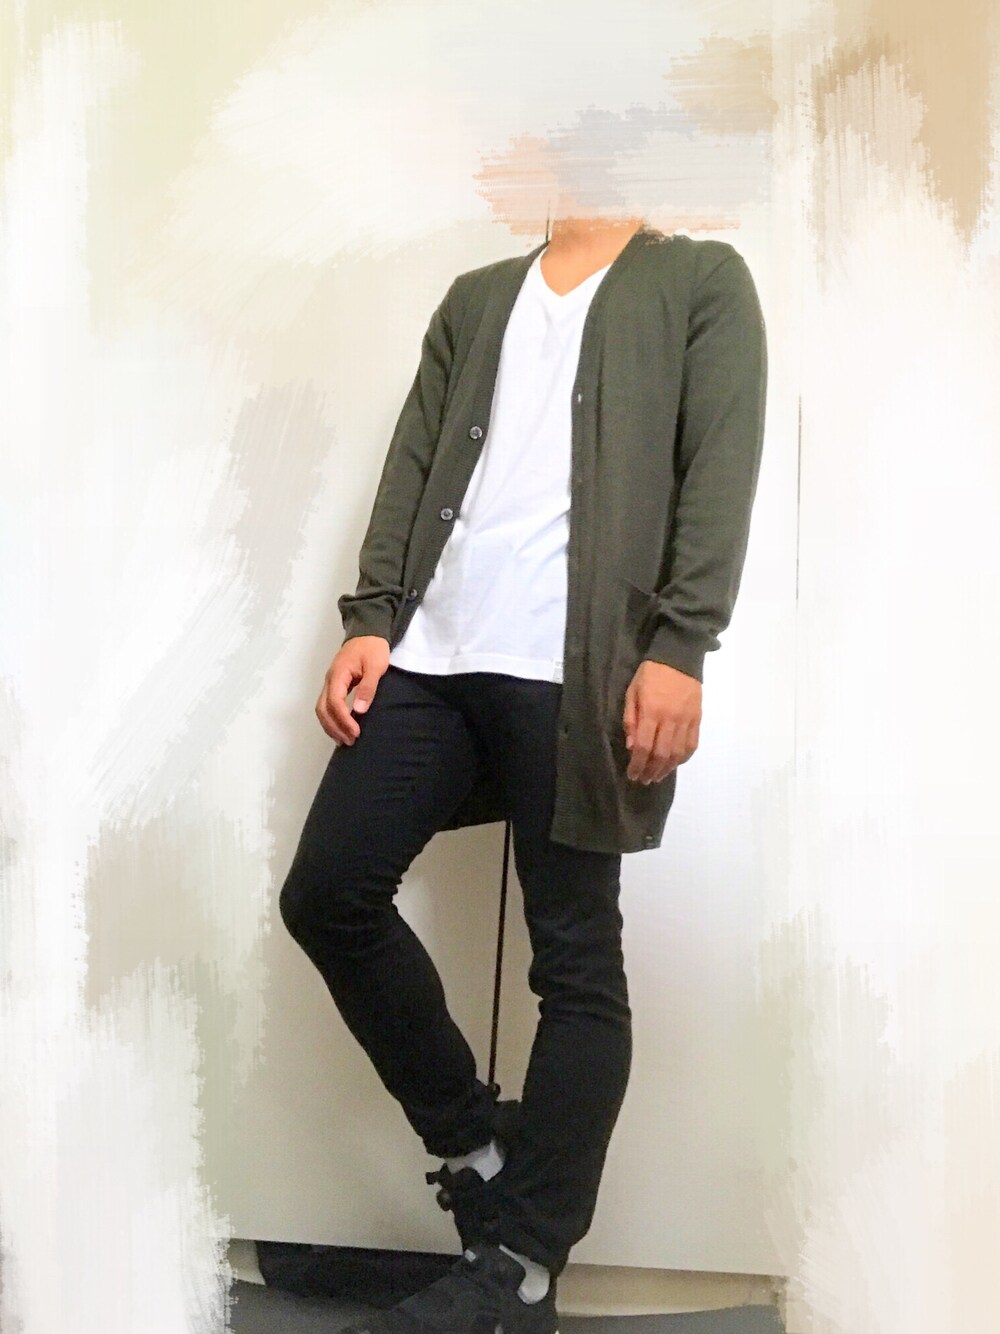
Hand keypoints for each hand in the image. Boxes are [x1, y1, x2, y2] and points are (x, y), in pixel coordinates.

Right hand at [316, 635, 390, 744]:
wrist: (368, 633)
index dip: (343, 720)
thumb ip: (367, 687)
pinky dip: (332, 719)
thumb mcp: (376, 665)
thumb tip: (359, 710)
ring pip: (322, 708)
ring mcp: (331, 683)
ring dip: (331, 726)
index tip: (356, 732)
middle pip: (323, 708)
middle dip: (334, 727)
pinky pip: (327, 705)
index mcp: (338, 674)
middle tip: (350, 741)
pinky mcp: (335, 685)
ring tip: (345, 740)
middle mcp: (330, 680)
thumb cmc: (373, 648)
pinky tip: (342, 728)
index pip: (335, 702)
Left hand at [623, 659, 701, 782]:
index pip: (644, 746)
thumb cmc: (650, 674)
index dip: (638, 764)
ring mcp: (686, 720)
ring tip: (658, 776)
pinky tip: (675, 763)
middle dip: (651, 771)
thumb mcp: (632, 692)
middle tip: (644, 780)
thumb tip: (632, 747)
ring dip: (667, 769)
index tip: (632, 774)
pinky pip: (692, 744)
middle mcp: (670, 719)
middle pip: (662, 754)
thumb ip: (631, 720)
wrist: (679, 657)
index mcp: (652, 711)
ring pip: (678, 753)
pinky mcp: (697, 719)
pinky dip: (684, 758)